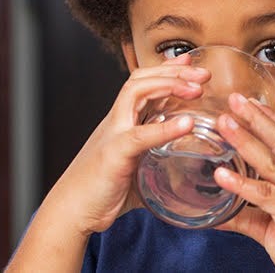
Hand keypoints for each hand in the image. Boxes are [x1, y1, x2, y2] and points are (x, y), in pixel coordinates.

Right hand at [44, 53, 211, 234]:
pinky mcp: (115, 153)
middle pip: (141, 79)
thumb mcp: (134, 171)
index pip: (142, 83)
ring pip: (136, 92)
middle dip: (174, 71)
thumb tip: (180, 178)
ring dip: (169, 85)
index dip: (166, 70)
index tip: (190, 63)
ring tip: (197, 89)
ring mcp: (114, 134)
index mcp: (121, 123)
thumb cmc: (100, 191)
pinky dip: (165, 127)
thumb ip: (154, 167)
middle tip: (204, 73)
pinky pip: (141, 134)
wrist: (71, 210)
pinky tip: (187, 124)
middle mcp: (116, 122)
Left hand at [213, 94, 274, 272]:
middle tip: (235, 98)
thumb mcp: (272, 229)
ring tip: (224, 123)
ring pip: (272, 162)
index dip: (270, 120)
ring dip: (246, 140)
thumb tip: (215, 213)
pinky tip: (222, 175)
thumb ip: (246, 216)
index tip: (251, 103)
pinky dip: (243, 183)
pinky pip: (266, 194)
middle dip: (257, 118)